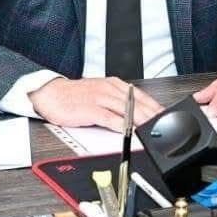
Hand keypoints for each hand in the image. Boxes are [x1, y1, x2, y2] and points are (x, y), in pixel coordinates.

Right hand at [29, 77, 162, 131]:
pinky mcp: (91, 109)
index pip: (141, 96)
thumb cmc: (75, 96)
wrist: (50, 94)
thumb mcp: (100, 93)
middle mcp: (110, 89)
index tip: (165, 115)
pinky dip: (122, 126)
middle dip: (153, 114)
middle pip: (138, 103)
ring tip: (153, 128)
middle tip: (164, 124)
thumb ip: (117, 101)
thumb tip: (135, 112)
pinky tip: (130, 131)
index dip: (155, 106)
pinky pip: (110, 118)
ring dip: (142, 120)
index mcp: (114, 84)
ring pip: (128, 110)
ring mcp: (101, 98)